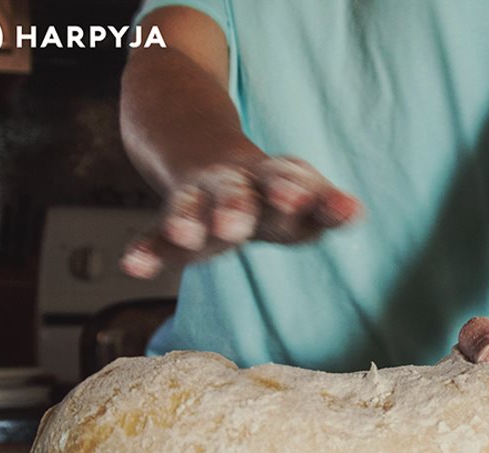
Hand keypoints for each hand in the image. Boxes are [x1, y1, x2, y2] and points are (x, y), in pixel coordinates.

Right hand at [120, 151, 360, 278]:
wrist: (202, 149)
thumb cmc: (267, 194)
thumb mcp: (300, 201)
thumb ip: (327, 210)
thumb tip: (356, 212)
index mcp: (278, 186)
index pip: (302, 191)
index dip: (320, 202)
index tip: (344, 210)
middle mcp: (239, 186)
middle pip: (241, 193)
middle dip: (240, 205)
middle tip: (240, 223)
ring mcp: (202, 198)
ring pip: (195, 205)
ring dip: (192, 219)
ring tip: (186, 234)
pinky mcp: (174, 215)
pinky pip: (156, 233)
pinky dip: (146, 249)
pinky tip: (133, 267)